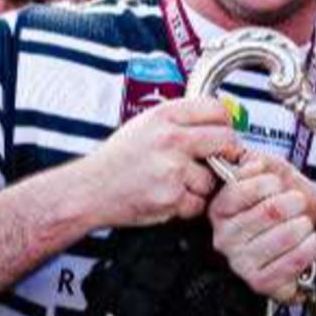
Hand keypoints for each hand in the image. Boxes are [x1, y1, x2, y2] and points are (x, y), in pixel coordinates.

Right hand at [82, 98, 240, 229]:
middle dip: (227, 153)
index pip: (215, 109)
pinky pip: (198, 203)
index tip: (224, 131)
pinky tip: (169, 197)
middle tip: (220, 160)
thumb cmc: (115, 160)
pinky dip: (188, 205)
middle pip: (225, 140)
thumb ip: (178, 121)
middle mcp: (170, 139)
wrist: (89, 190)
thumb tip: (215, 123)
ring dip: (201, 185)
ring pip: (212, 178)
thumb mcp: (143, 125)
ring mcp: (172, 168)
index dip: (225, 123)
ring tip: (177, 183)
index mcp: (164, 116)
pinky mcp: (171, 196)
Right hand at [208, 153, 315, 300]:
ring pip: (284, 236)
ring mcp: (241, 262)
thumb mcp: (268, 174)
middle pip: (268, 212)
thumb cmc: (281, 206)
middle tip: (299, 202)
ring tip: (305, 223)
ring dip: (304, 225)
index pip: (239, 191)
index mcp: (220, 209)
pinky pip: (292, 262)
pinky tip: (313, 241)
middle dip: (293, 202)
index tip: (279, 184)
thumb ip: (258, 163)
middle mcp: (224, 238)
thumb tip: (255, 165)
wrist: (297, 236)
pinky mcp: (261, 282)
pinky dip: (309, 248)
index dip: (266, 183)